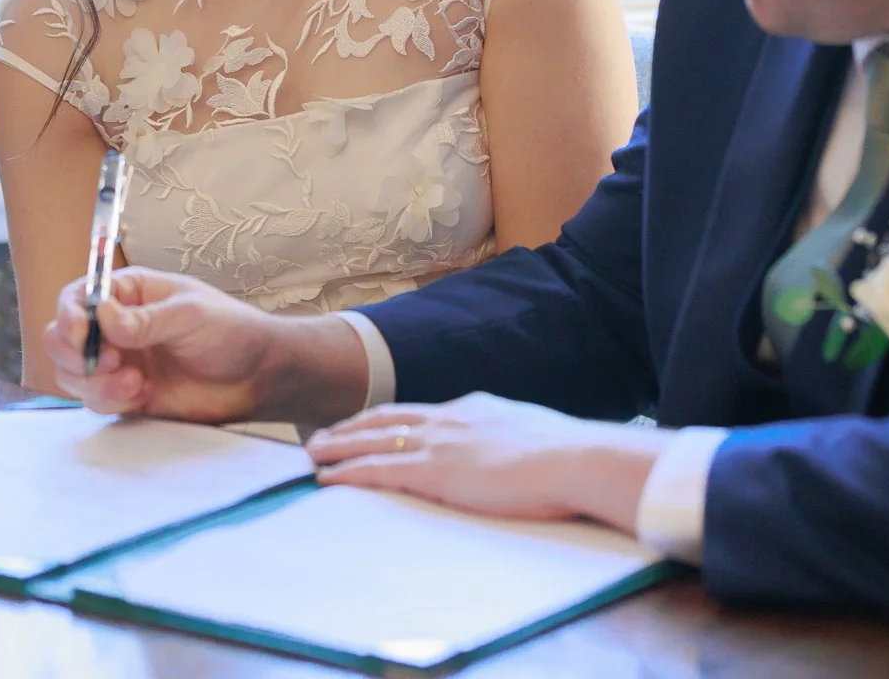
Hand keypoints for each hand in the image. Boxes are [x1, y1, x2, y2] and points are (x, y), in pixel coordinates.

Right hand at [41, 268, 276, 422]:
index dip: (69, 316)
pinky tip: (142, 394)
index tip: (82, 336)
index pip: (77, 297)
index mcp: (129, 293)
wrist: (257, 378)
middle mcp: (116, 327)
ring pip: (73, 373)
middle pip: (61, 338)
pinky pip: (94, 401)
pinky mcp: (126, 395)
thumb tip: (102, 317)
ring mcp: (119, 362)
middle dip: (75, 354)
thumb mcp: (191, 315)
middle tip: (112, 362)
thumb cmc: (231, 332)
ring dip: (94, 382)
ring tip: (136, 382)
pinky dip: (108, 400)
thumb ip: (145, 319)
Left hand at [305, 392, 665, 530]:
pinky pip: (377, 471)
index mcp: (475, 410)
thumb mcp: (537, 437)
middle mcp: (450, 419)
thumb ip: (517, 441)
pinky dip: (347, 473)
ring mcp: (439, 443)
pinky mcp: (433, 472)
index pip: (422, 412)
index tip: (371, 424)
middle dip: (353, 426)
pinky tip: (327, 478)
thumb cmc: (570, 456)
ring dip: (339, 446)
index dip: (391, 418)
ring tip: (312, 452)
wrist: (576, 458)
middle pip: (387, 418)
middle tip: (324, 434)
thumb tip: (523, 453)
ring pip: (373, 440)